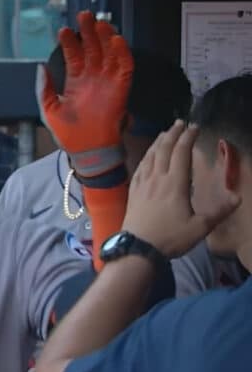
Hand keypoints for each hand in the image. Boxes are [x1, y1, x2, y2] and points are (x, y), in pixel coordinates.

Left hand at [37, 11, 133, 177]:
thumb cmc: (68, 136)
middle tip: (83, 15)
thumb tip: (40, 67)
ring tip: (98, 23)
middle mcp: (91, 80)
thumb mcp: (49, 111)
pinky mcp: (121, 89)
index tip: (63, 30)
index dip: (69, 43)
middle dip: (88, 32)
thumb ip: (44, 89)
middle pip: (91, 50)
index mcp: (74, 83)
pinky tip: (115, 40)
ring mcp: (107, 83)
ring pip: (108, 54)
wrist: (87, 153)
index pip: (73, 57)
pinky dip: (122, 53)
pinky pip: (124, 67)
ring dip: (105, 37)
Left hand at [121, 120, 240, 257]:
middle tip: (180, 123)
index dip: (188, 138)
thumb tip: (238, 197)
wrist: (137, 248)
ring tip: (165, 133)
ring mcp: (142, 184)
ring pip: (150, 156)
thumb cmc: (169, 238)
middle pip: (163, 149)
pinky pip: (140, 167)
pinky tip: (147, 156)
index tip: (195, 127)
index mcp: (175, 184)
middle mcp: (157, 179)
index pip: (181, 153)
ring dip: (158, 142)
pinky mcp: (133, 191)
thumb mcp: (199, 228)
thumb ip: (218, 212)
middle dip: (173, 134)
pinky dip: (146, 156)